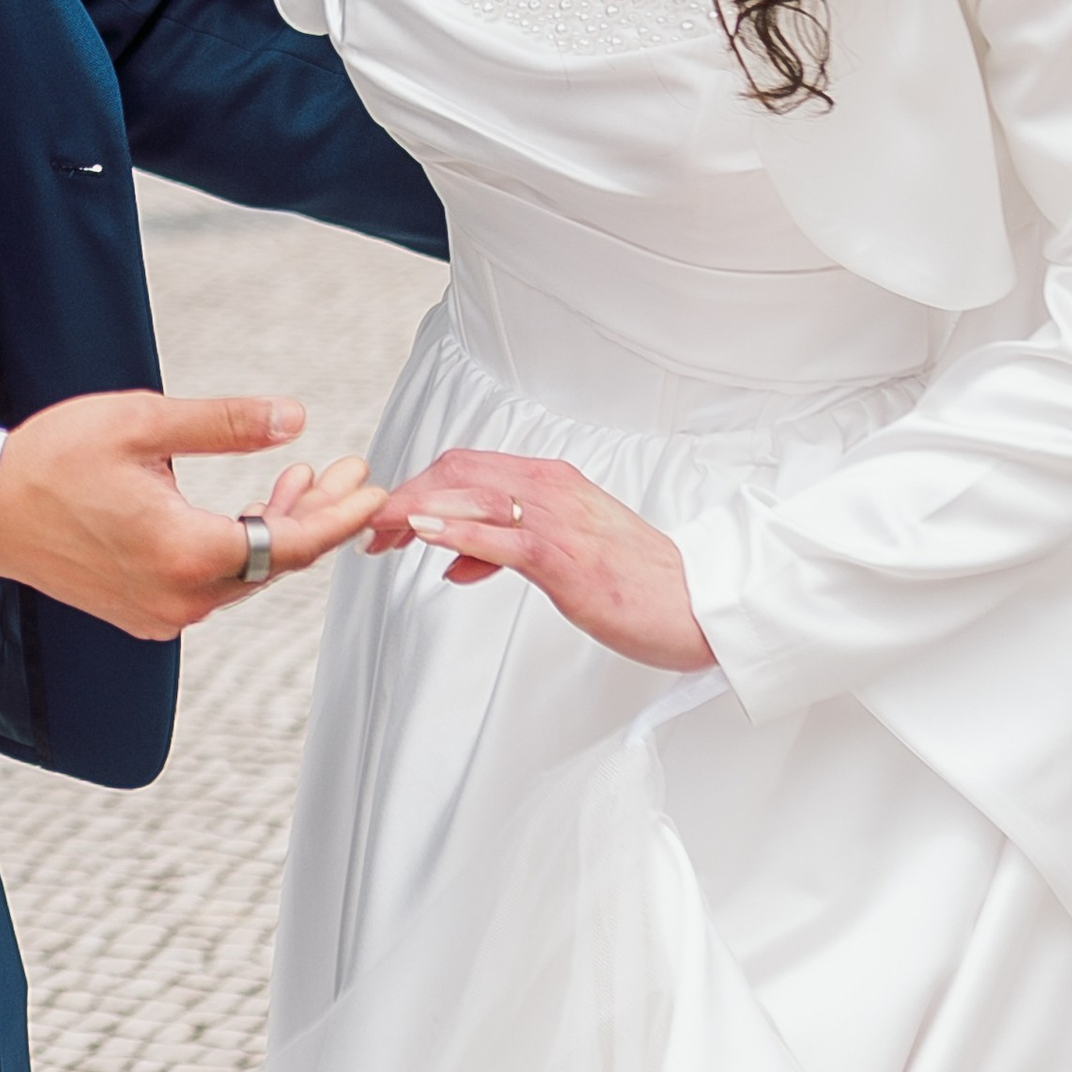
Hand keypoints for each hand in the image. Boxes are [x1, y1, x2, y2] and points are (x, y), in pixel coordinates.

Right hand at [0, 390, 379, 639]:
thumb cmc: (49, 462)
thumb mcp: (142, 423)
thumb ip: (225, 424)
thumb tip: (293, 418)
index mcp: (186, 553)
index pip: (292, 543)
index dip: (342, 516)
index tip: (374, 489)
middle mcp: (180, 596)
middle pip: (277, 561)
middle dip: (319, 514)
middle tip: (349, 471)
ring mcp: (161, 611)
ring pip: (247, 572)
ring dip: (280, 527)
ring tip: (306, 479)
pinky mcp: (143, 611)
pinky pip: (214, 582)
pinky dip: (242, 546)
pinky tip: (251, 508)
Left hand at [365, 448, 714, 672]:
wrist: (699, 605)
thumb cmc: (636, 583)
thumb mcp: (565, 556)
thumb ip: (508, 549)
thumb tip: (453, 562)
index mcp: (552, 481)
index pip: (467, 467)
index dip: (419, 488)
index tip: (388, 519)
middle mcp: (551, 488)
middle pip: (457, 472)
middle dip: (405, 496)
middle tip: (371, 532)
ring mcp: (557, 519)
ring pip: (469, 495)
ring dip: (414, 510)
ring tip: (378, 531)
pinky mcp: (564, 556)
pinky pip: (499, 536)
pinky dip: (454, 530)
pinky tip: (422, 534)